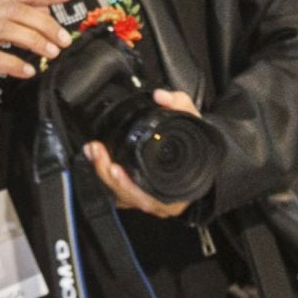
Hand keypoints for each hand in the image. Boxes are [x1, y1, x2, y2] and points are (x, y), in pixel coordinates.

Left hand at [84, 89, 202, 218]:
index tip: (114, 167)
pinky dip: (105, 179)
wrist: (205, 156)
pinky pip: (118, 193)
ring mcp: (149, 199)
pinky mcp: (138, 194)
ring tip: (93, 152)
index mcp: (178, 190)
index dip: (129, 185)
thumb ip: (180, 104)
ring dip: (103, 176)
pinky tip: (96, 160)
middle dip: (107, 176)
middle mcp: (162, 200)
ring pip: (120, 197)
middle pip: (128, 197)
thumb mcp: (194, 122)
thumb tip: (161, 96)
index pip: (148, 196)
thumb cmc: (199, 145)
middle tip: (97, 152)